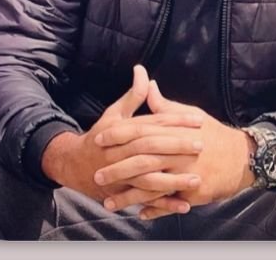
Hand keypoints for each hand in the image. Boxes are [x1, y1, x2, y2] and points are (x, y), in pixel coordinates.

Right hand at [41, 66, 204, 209]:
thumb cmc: (100, 137)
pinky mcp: (122, 194)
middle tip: (201, 145)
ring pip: (147, 178)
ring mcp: (121, 176)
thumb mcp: (114, 114)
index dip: (175, 120)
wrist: (74, 165)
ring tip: (197, 179)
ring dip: (173, 180)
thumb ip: (133, 95)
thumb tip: (142, 70)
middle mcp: (120, 153)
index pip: (151, 123)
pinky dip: (164, 205)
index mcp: (121, 131)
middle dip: (176, 147)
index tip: (198, 119)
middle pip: (150, 149)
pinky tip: (184, 205)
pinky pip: (145, 201)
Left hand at [93, 80, 255, 218]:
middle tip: (97, 175)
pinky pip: (169, 203)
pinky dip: (154, 209)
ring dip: (129, 196)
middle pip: (142, 161)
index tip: (98, 139)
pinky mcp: (194, 193)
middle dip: (118, 169)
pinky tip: (139, 213)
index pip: (141, 131)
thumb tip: (146, 82)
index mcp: (174, 131)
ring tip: (108, 202)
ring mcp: (185, 175)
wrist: (243, 157)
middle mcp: (178, 152)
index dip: (118, 135)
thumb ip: (163, 105)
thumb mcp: (189, 114)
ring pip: (152, 187)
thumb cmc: (213, 133)